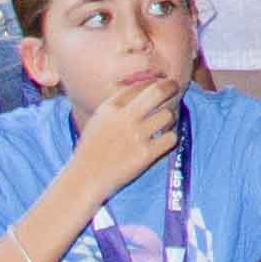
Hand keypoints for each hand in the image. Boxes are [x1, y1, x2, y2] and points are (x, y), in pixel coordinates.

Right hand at [69, 74, 183, 196]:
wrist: (85, 178)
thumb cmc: (91, 150)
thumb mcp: (97, 120)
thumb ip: (115, 106)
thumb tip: (137, 90)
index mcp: (110, 108)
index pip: (139, 86)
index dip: (153, 82)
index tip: (159, 84)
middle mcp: (124, 118)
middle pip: (157, 91)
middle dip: (170, 87)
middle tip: (174, 88)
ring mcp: (136, 136)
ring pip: (168, 114)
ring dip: (171, 116)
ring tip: (167, 120)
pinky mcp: (145, 154)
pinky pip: (171, 138)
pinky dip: (170, 137)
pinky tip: (165, 139)